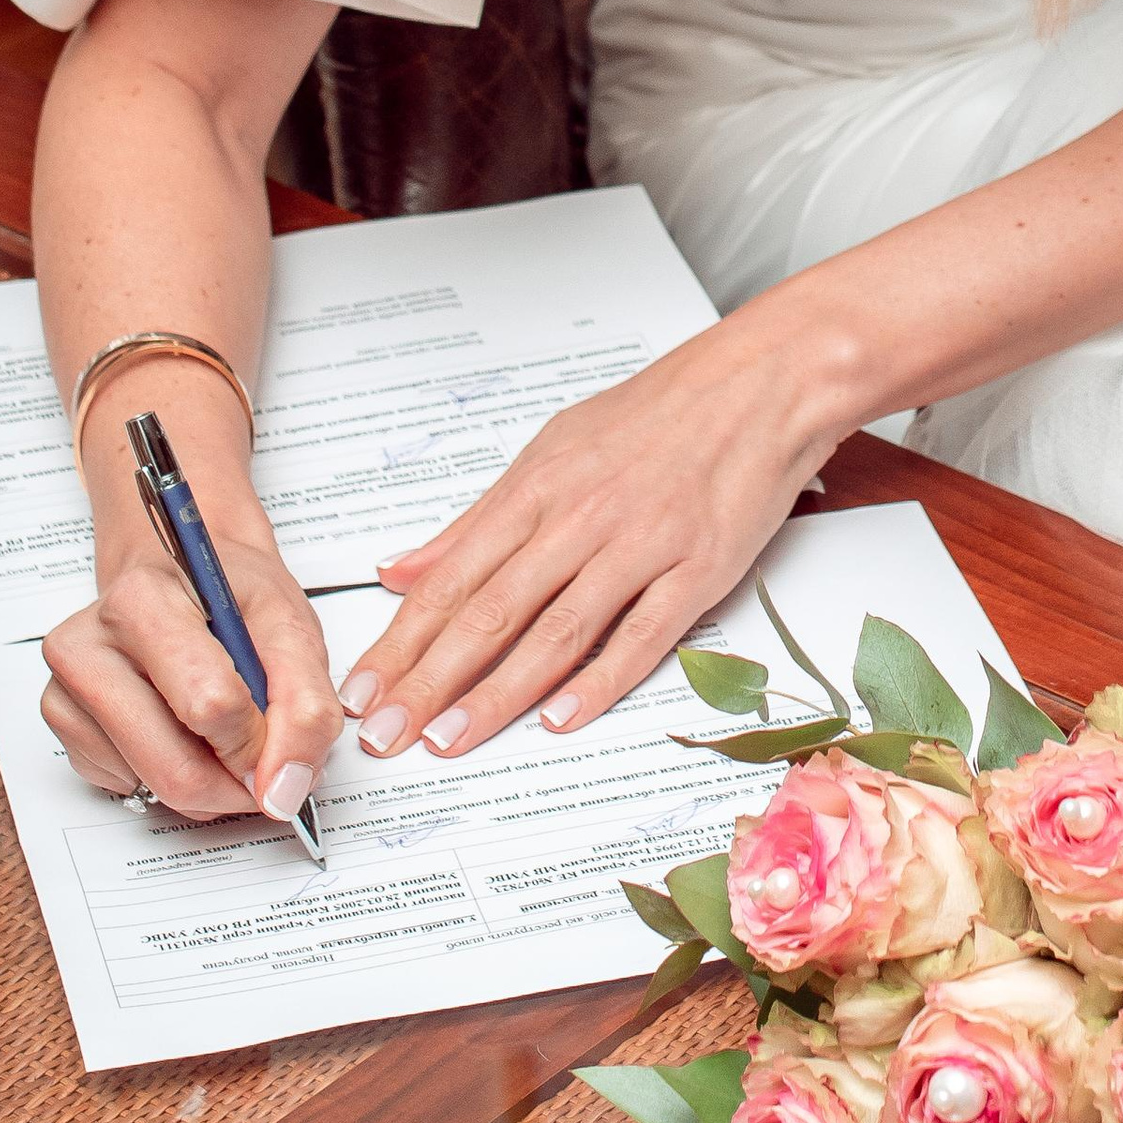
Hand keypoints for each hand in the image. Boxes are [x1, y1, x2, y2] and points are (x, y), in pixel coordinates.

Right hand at [41, 526, 341, 822]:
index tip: (283, 740)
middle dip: (233, 782)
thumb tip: (283, 790)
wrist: (188, 580)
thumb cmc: (232, 599)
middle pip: (174, 766)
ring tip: (220, 730)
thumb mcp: (292, 630)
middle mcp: (88, 643)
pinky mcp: (61, 722)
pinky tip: (177, 727)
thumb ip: (306, 709)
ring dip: (205, 783)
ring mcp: (65, 687)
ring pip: (152, 787)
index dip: (261, 743)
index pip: (210, 706)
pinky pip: (125, 787)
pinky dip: (165, 776)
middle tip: (260, 761)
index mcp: (143, 600)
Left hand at [342, 303, 856, 756]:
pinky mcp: (698, 570)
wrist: (760, 383)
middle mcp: (580, 519)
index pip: (451, 579)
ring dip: (496, 693)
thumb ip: (478, 519)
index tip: (362, 689)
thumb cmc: (658, 415)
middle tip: (384, 733)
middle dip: (427, 680)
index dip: (401, 640)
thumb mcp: (553, 448)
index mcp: (538, 488)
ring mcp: (640, 546)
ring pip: (555, 632)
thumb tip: (403, 569)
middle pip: (490, 612)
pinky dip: (600, 679)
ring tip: (448, 739)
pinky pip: (642, 635)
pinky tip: (560, 718)